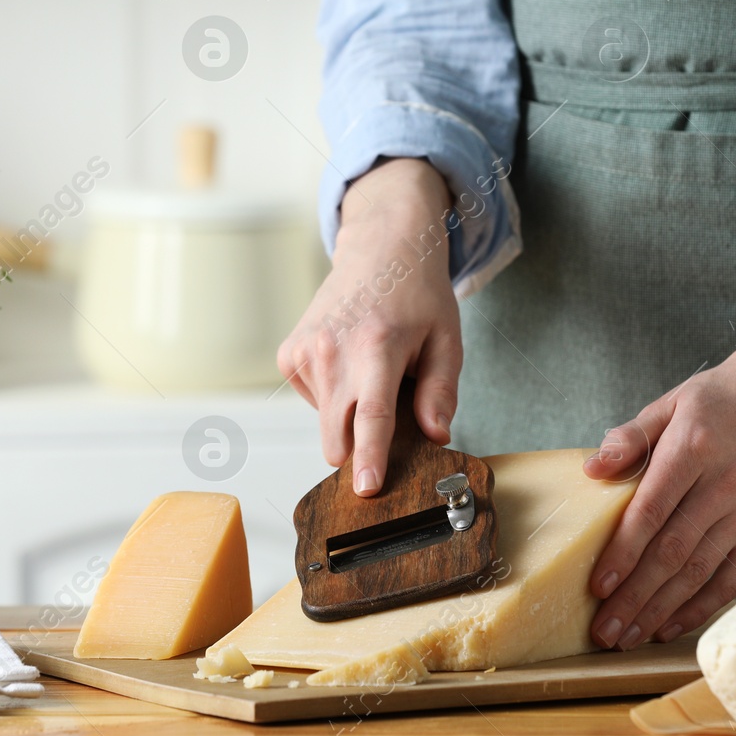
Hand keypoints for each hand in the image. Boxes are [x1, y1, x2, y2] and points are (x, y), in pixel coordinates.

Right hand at [277, 158, 459, 495]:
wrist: (379, 246)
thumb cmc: (416, 293)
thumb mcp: (446, 339)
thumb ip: (441, 390)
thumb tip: (435, 435)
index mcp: (378, 346)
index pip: (372, 416)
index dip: (371, 458)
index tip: (366, 489)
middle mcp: (333, 350)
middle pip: (337, 435)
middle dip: (360, 449)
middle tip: (391, 422)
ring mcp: (305, 351)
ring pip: (326, 422)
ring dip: (350, 414)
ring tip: (372, 371)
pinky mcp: (289, 355)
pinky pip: (313, 401)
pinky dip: (333, 395)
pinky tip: (349, 364)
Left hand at [582, 254, 735, 648]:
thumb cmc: (717, 401)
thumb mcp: (670, 404)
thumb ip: (630, 437)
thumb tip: (591, 471)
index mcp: (695, 448)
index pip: (653, 510)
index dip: (624, 552)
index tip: (598, 586)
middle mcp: (727, 485)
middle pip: (674, 552)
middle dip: (635, 597)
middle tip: (604, 632)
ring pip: (700, 573)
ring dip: (660, 610)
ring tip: (627, 637)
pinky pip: (731, 579)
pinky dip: (699, 607)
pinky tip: (668, 626)